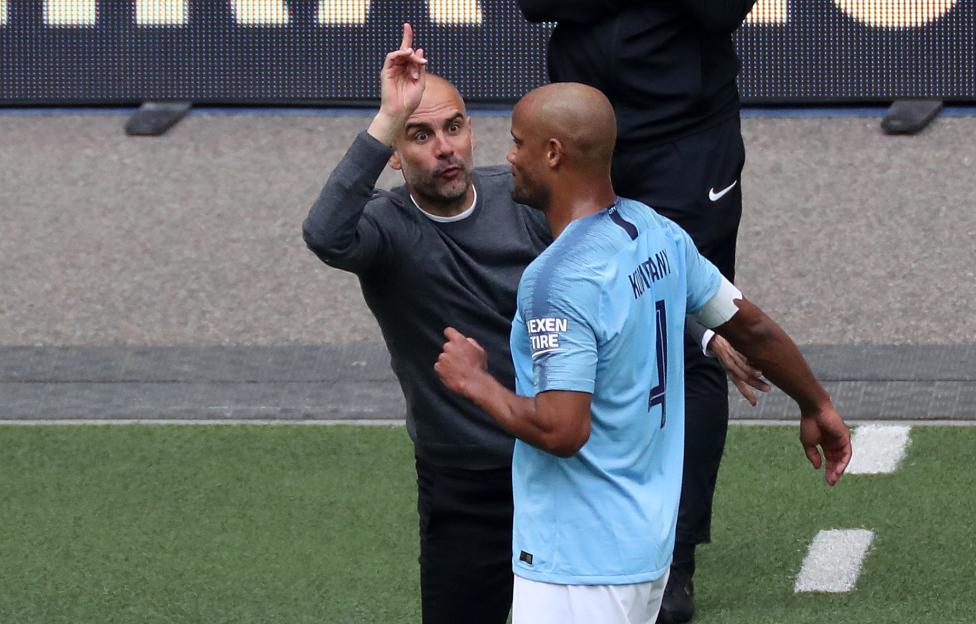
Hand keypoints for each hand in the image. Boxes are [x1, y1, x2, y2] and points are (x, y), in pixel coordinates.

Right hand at [368, 23, 427, 143]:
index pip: (409, 53)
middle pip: (404, 50)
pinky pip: (391, 57)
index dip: (408, 39)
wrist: (399, 112)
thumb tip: (419, 50)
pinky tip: (407, 54)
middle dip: (407, 40)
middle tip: (409, 29)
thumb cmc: (410, 101)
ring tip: (413, 56)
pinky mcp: (386, 72)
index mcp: (408, 70)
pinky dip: (399, 53)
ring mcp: (393, 69)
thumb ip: (420, 67)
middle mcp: (400, 68)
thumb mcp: (420, 82)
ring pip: (399, 53)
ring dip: (408, 53)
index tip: (408, 27)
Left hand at [434, 327, 488, 398]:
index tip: (452, 339)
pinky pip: (439, 367)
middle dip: (452, 352)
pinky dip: (444, 370)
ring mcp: (442, 357)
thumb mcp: (480, 351)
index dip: (450, 335)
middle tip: (461, 361)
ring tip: (458, 370)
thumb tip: (465, 340)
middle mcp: (448, 347)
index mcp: (459, 340)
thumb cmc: (478, 367)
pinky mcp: (438, 367)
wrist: (473, 383)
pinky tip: (453, 374)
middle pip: (448, 346)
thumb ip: (471, 342)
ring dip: (448, 362)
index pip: (449, 331)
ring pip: (444, 357)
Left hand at [709, 333, 769, 405]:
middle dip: (755, 384)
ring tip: (760, 373)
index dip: (747, 394)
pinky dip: (747, 357)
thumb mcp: (735, 360)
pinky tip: (754, 357)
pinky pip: (738, 354)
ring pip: (740, 367)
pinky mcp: (728, 350)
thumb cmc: (728, 352)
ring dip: (750, 371)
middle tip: (768, 389)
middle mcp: (730, 368)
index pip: (740, 385)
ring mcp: (729, 359)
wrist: (714, 340)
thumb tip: (761, 372)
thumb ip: (746, 366)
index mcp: (731, 372)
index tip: (754, 403)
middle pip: (743, 378)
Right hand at [799, 403, 851, 485]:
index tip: (827, 481)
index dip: (828, 470)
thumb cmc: (809, 423)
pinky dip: (843, 462)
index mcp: (826, 443)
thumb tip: (818, 467)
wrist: (814, 410)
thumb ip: (813, 455)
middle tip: (830, 483)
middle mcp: (835, 443)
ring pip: (842, 459)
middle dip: (834, 472)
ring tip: (833, 479)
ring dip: (839, 470)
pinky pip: (846, 453)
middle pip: (837, 461)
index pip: (829, 459)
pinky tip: (838, 470)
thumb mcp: (808, 443)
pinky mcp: (845, 437)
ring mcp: (841, 440)